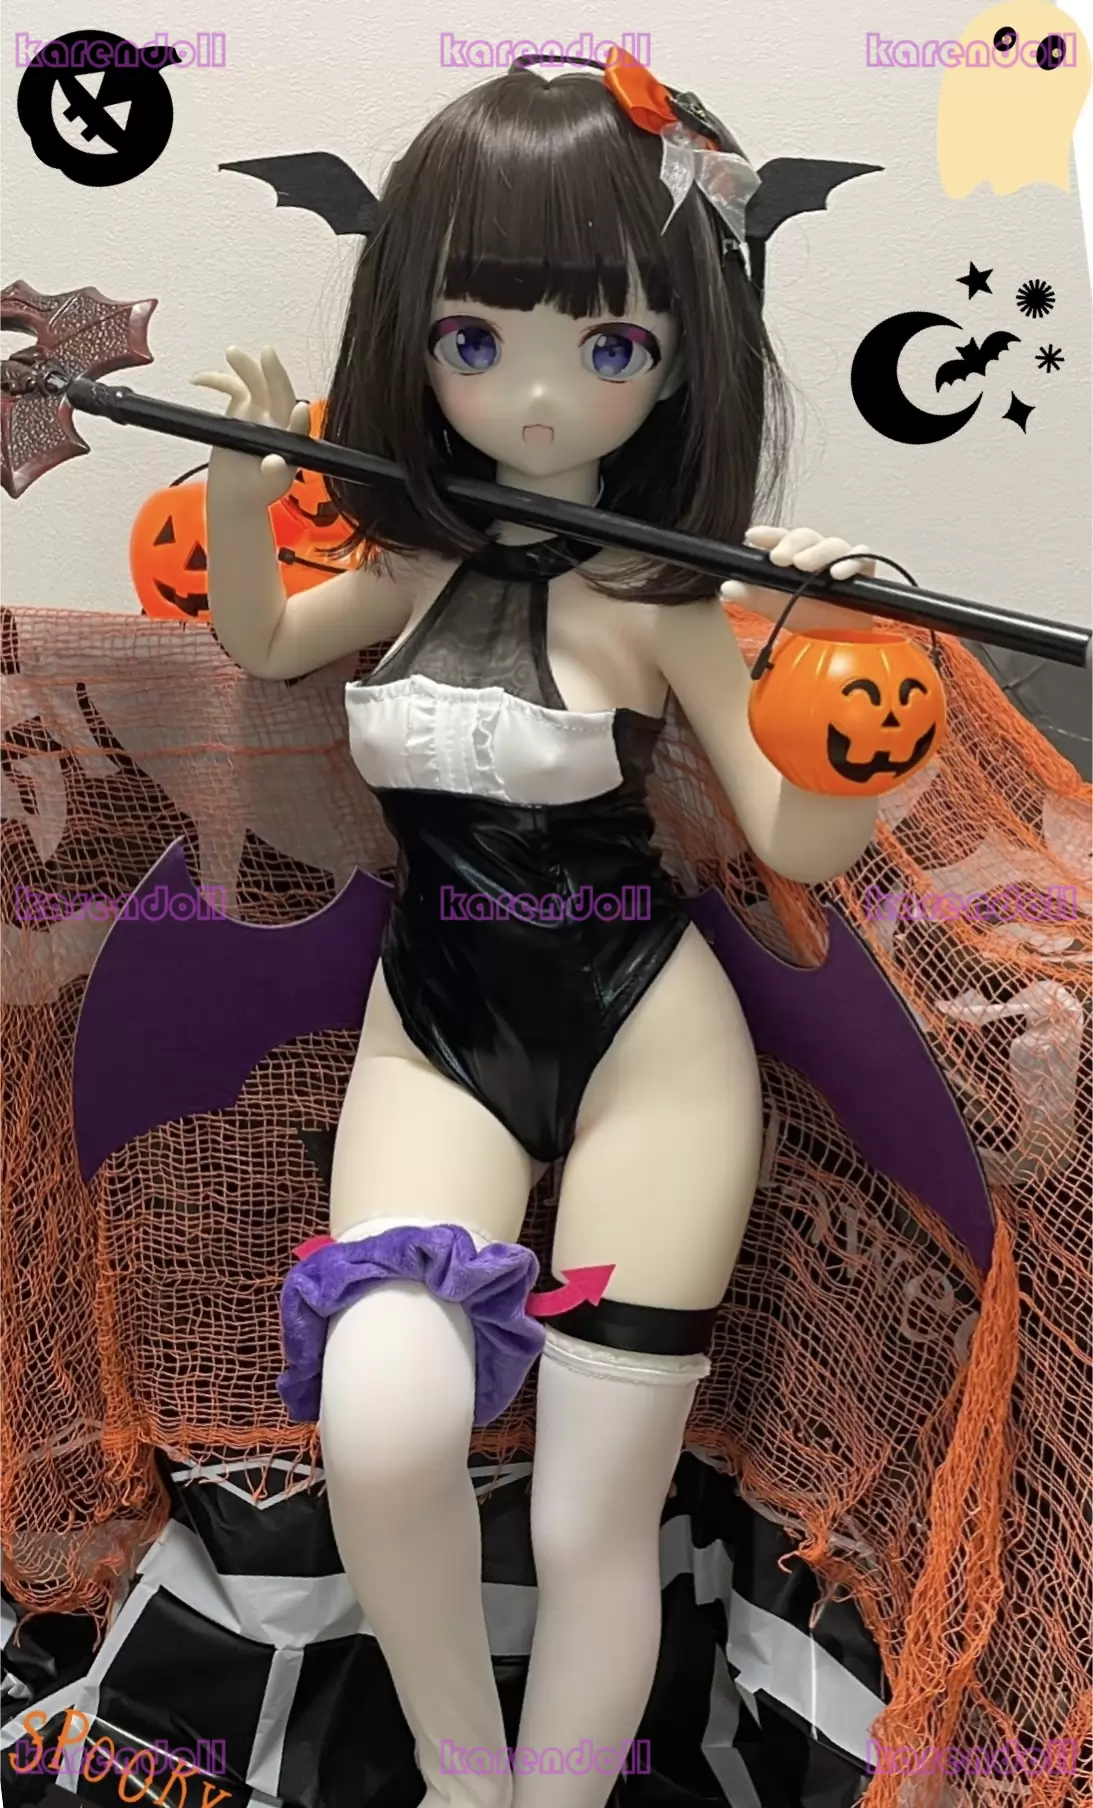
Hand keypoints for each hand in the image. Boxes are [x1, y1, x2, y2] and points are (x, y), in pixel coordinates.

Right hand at [190, 346, 311, 507]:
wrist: (237, 490)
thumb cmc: (257, 489)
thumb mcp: (268, 486)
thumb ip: (273, 474)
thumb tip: (275, 463)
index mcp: (291, 440)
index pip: (298, 425)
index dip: (299, 418)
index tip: (299, 410)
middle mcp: (279, 420)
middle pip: (278, 393)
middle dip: (274, 374)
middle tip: (268, 355)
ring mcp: (260, 410)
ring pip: (256, 383)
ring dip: (245, 367)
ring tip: (232, 354)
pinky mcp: (242, 406)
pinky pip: (231, 387)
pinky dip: (215, 381)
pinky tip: (198, 380)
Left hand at [721, 525, 875, 633]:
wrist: (838, 641)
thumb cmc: (809, 618)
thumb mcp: (775, 608)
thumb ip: (751, 596)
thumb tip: (727, 587)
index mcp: (796, 557)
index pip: (782, 539)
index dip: (768, 534)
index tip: (752, 536)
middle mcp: (819, 554)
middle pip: (806, 537)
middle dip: (791, 544)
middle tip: (778, 558)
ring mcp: (843, 560)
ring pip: (832, 545)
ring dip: (817, 553)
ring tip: (803, 565)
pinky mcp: (865, 572)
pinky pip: (862, 559)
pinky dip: (851, 563)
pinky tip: (838, 574)